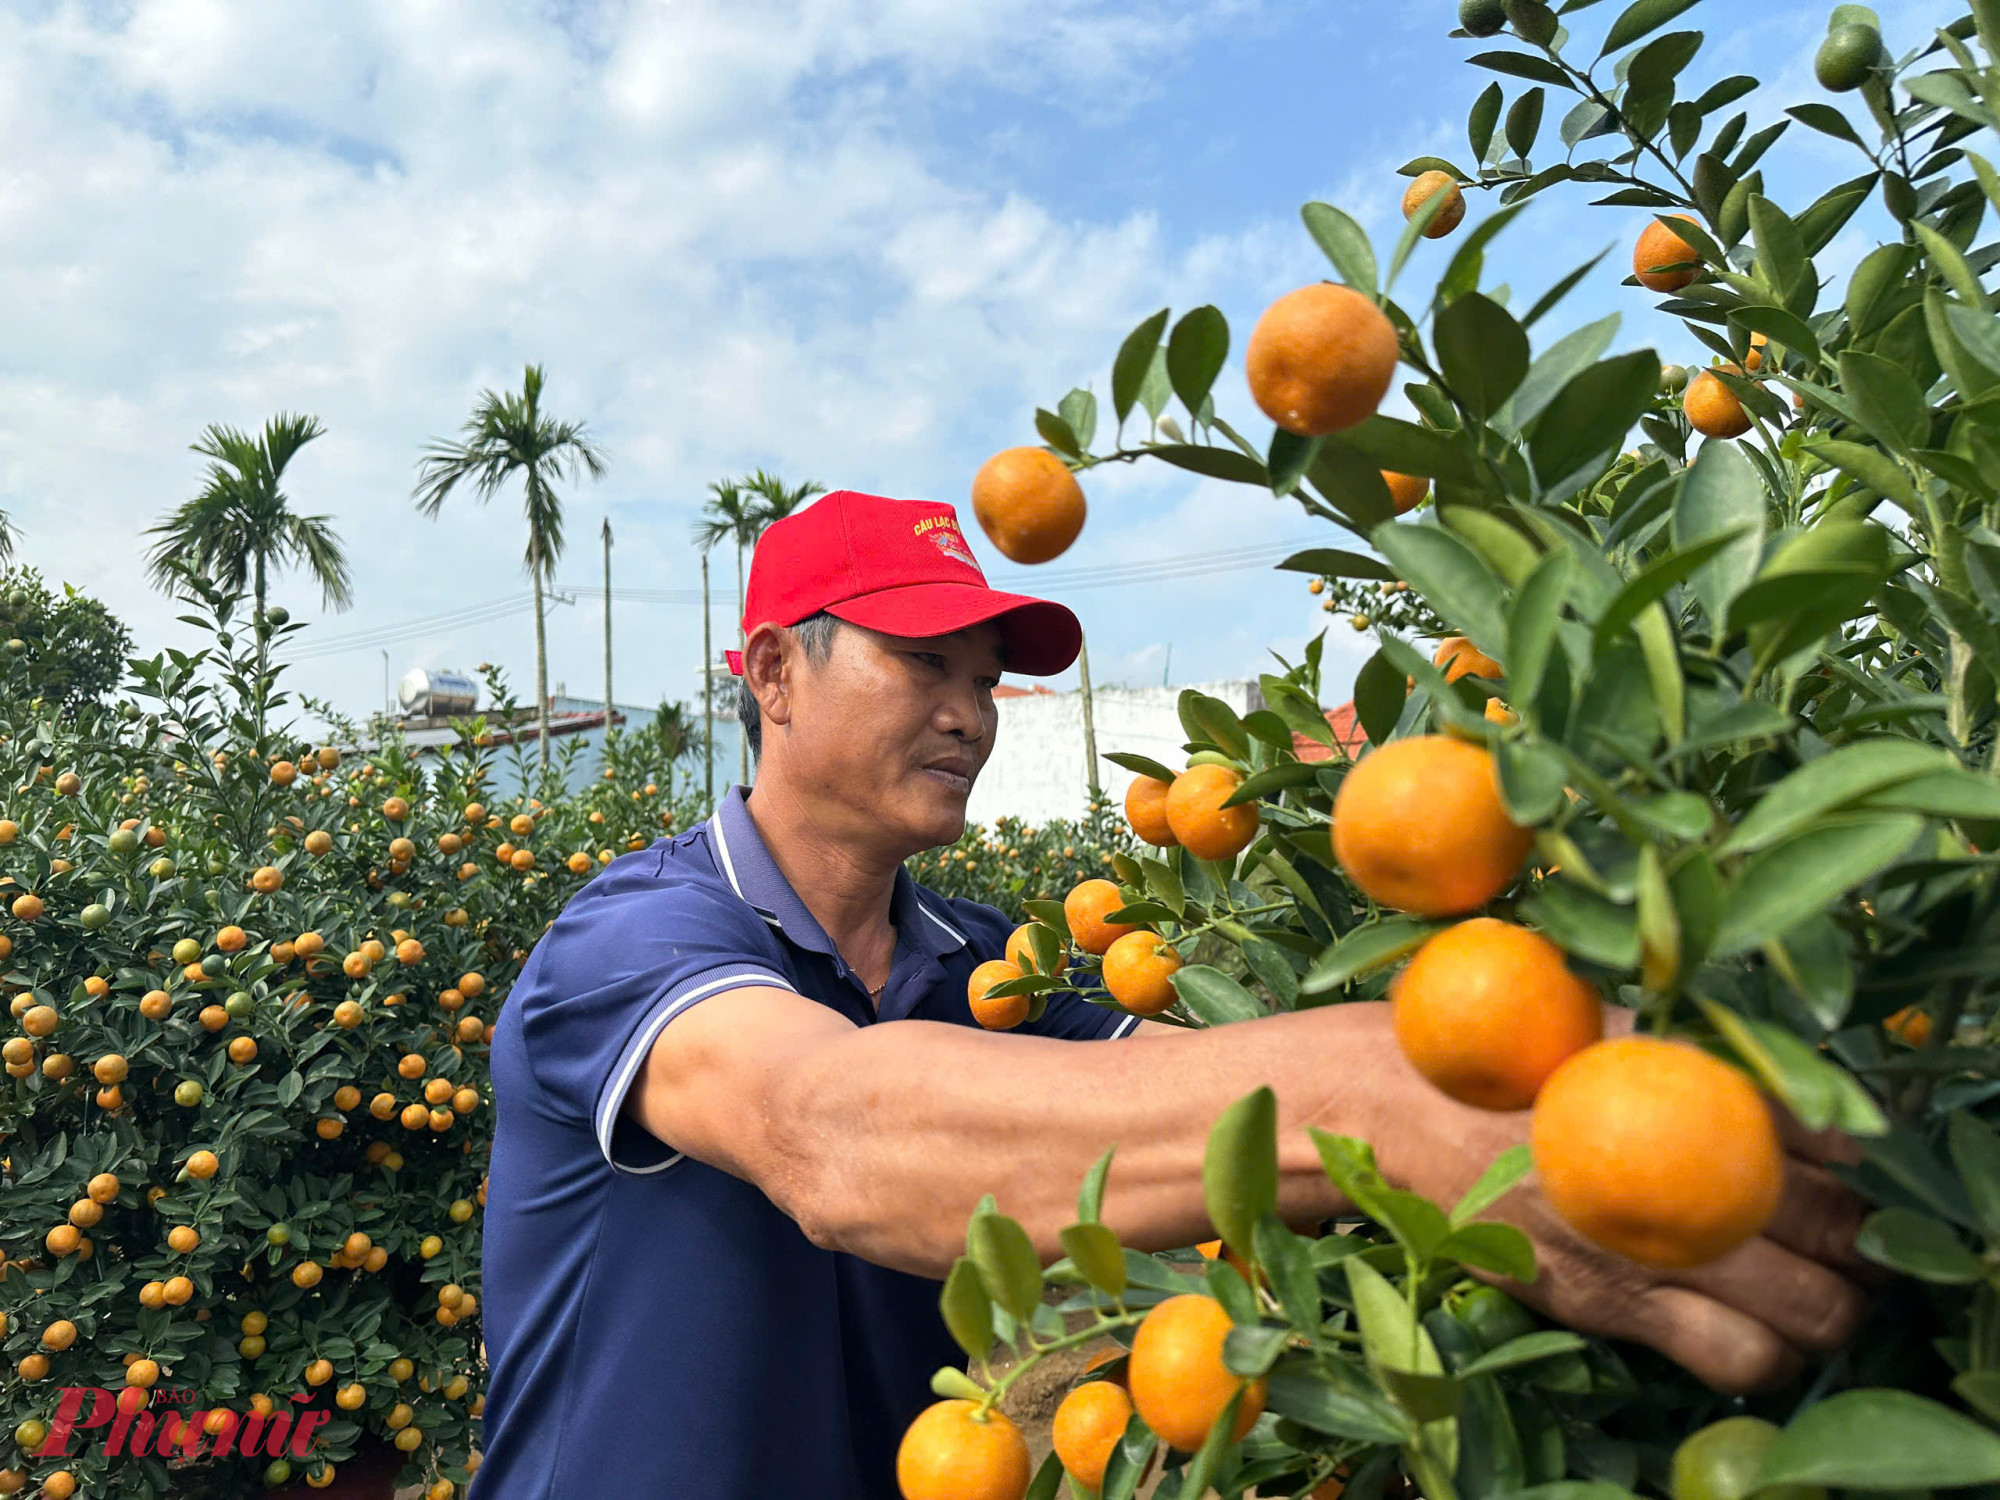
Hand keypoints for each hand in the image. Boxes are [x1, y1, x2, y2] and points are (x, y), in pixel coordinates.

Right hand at [1352, 1005, 1870, 1393]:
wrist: (1386, 1108)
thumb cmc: (1492, 1060)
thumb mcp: (1599, 1029)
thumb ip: (1697, 1064)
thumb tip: (1798, 1110)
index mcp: (1683, 1095)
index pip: (1828, 1148)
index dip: (1855, 1173)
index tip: (1844, 1178)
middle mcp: (1679, 1175)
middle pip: (1838, 1233)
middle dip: (1860, 1247)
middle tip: (1849, 1246)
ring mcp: (1648, 1250)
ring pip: (1808, 1316)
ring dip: (1828, 1311)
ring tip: (1812, 1296)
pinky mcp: (1611, 1307)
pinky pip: (1736, 1360)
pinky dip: (1767, 1355)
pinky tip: (1752, 1331)